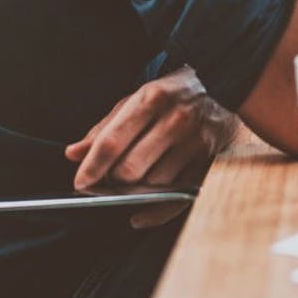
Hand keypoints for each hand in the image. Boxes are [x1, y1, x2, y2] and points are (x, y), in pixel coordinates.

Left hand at [65, 67, 239, 227]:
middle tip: (110, 179)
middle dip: (114, 180)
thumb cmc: (172, 95)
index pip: (113, 141)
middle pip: (131, 169)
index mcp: (152, 99)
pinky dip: (155, 209)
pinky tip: (140, 213)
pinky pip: (177, 197)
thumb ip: (104, 128)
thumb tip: (73, 154)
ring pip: (153, 184)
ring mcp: (196, 141)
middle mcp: (176, 120)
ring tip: (139, 176)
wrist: (224, 85)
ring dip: (139, 188)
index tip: (80, 183)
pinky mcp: (211, 160)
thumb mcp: (136, 100)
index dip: (92, 166)